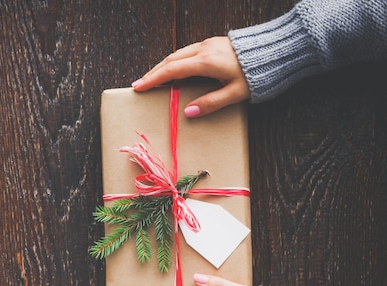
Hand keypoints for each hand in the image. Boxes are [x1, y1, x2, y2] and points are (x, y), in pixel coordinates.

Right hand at [131, 37, 249, 116]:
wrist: (276, 49)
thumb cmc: (258, 73)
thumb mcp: (236, 93)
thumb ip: (211, 103)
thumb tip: (189, 112)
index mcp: (206, 62)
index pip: (171, 70)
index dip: (153, 79)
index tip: (139, 87)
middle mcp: (204, 49)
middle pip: (171, 60)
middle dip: (153, 72)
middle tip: (139, 84)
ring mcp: (209, 44)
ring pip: (178, 54)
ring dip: (163, 66)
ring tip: (153, 77)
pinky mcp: (214, 43)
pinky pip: (187, 51)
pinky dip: (175, 61)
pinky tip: (174, 68)